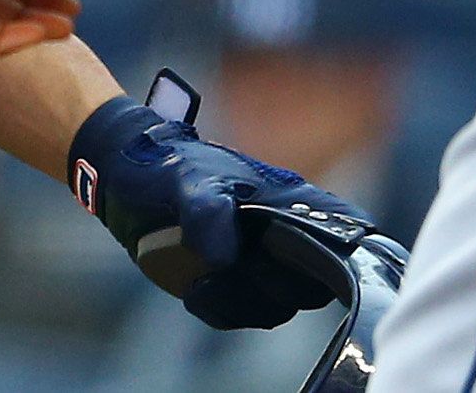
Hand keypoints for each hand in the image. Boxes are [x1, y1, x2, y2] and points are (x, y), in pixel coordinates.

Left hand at [69, 97, 368, 329]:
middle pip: (313, 278)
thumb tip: (224, 255)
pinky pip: (243, 311)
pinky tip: (197, 289)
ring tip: (205, 280)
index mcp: (285, 196)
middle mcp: (280, 229)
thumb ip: (208, 209)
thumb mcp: (184, 177)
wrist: (123, 176)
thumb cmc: (163, 165)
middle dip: (282, 283)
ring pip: (278, 301)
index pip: (341, 225)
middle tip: (242, 268)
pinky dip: (222, 308)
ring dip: (245, 300)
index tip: (341, 269)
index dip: (351, 250)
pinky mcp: (232, 281)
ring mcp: (256, 258)